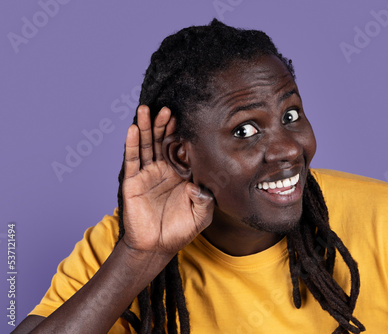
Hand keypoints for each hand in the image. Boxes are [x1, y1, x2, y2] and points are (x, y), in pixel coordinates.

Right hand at [121, 105, 213, 255]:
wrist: (157, 247)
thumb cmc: (180, 230)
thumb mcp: (201, 216)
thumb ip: (205, 200)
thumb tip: (197, 186)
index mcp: (181, 174)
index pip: (182, 148)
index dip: (183, 134)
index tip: (187, 117)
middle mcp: (164, 170)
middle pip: (163, 141)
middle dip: (164, 124)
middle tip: (167, 108)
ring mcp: (148, 174)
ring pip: (146, 145)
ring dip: (146, 127)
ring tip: (146, 109)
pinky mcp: (133, 182)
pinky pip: (132, 160)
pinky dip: (132, 144)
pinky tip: (133, 129)